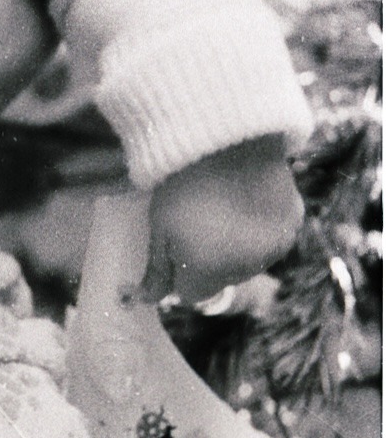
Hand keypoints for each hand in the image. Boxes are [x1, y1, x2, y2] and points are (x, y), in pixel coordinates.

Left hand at [143, 135, 303, 304]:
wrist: (226, 137)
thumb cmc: (181, 182)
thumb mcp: (158, 226)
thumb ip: (155, 269)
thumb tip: (143, 301)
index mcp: (207, 274)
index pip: (191, 294)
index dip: (180, 271)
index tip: (175, 244)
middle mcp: (246, 269)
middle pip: (223, 278)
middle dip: (210, 258)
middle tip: (198, 217)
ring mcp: (274, 248)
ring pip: (251, 259)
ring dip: (239, 243)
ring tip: (224, 203)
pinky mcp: (293, 222)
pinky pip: (275, 235)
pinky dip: (263, 223)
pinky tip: (248, 194)